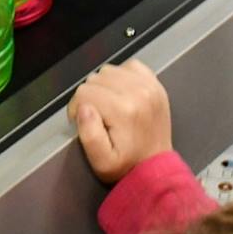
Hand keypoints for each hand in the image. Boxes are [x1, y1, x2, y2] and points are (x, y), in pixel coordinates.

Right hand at [67, 59, 172, 183]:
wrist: (156, 167)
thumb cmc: (127, 166)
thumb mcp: (102, 162)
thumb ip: (89, 135)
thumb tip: (83, 108)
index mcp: (123, 110)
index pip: (84, 93)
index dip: (76, 108)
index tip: (82, 122)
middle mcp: (138, 92)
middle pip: (95, 79)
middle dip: (90, 97)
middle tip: (96, 116)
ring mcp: (149, 85)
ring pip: (109, 70)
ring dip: (104, 86)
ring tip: (109, 106)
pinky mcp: (155, 82)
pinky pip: (129, 66)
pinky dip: (121, 76)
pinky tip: (122, 94)